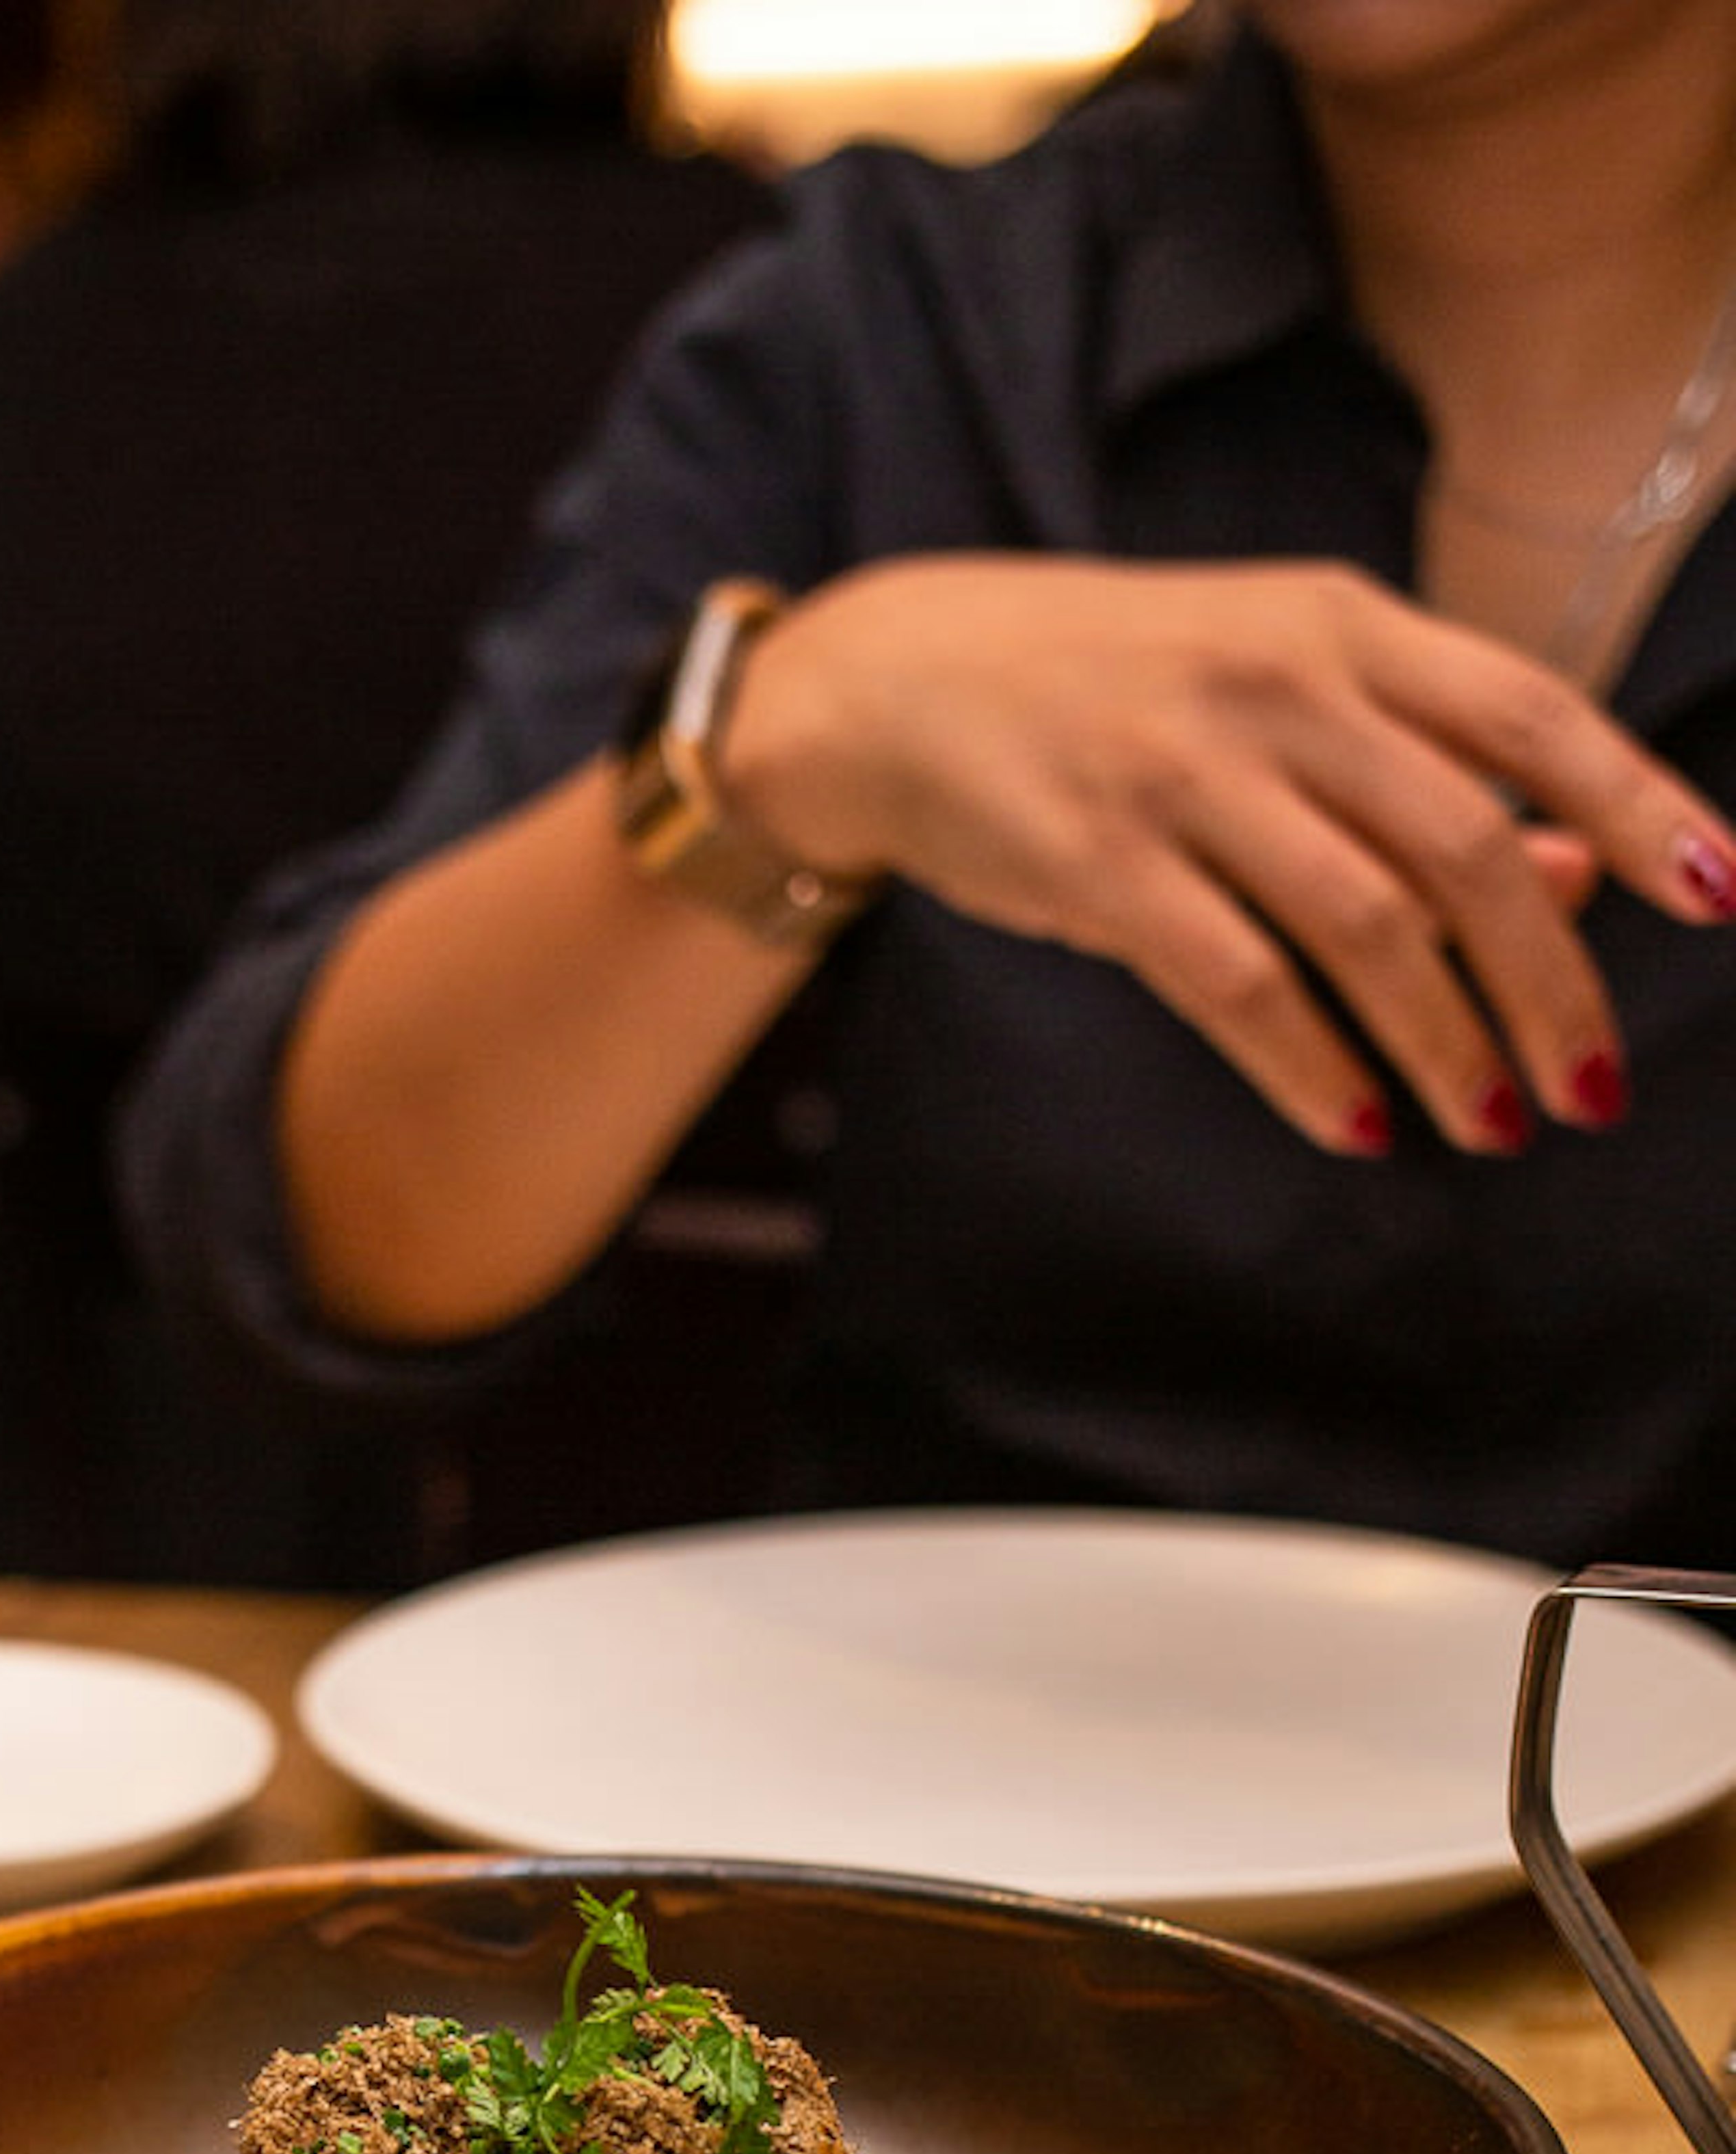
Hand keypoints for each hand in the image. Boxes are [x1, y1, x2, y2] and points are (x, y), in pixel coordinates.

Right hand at [724, 555, 1735, 1153]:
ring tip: (1493, 1126)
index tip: (1719, 895)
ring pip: (1364, 925)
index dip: (1640, 800)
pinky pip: (1238, 985)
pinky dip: (1312, 1066)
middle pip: (1463, 844)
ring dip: (1446, 1043)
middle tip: (1592, 1091)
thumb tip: (1587, 865)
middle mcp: (1276, 687)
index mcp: (1340, 626)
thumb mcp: (1278, 693)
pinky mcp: (1097, 864)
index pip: (1528, 713)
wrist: (899, 679)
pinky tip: (1359, 1124)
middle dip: (1549, 983)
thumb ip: (1424, 771)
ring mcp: (1184, 774)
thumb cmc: (1110, 692)